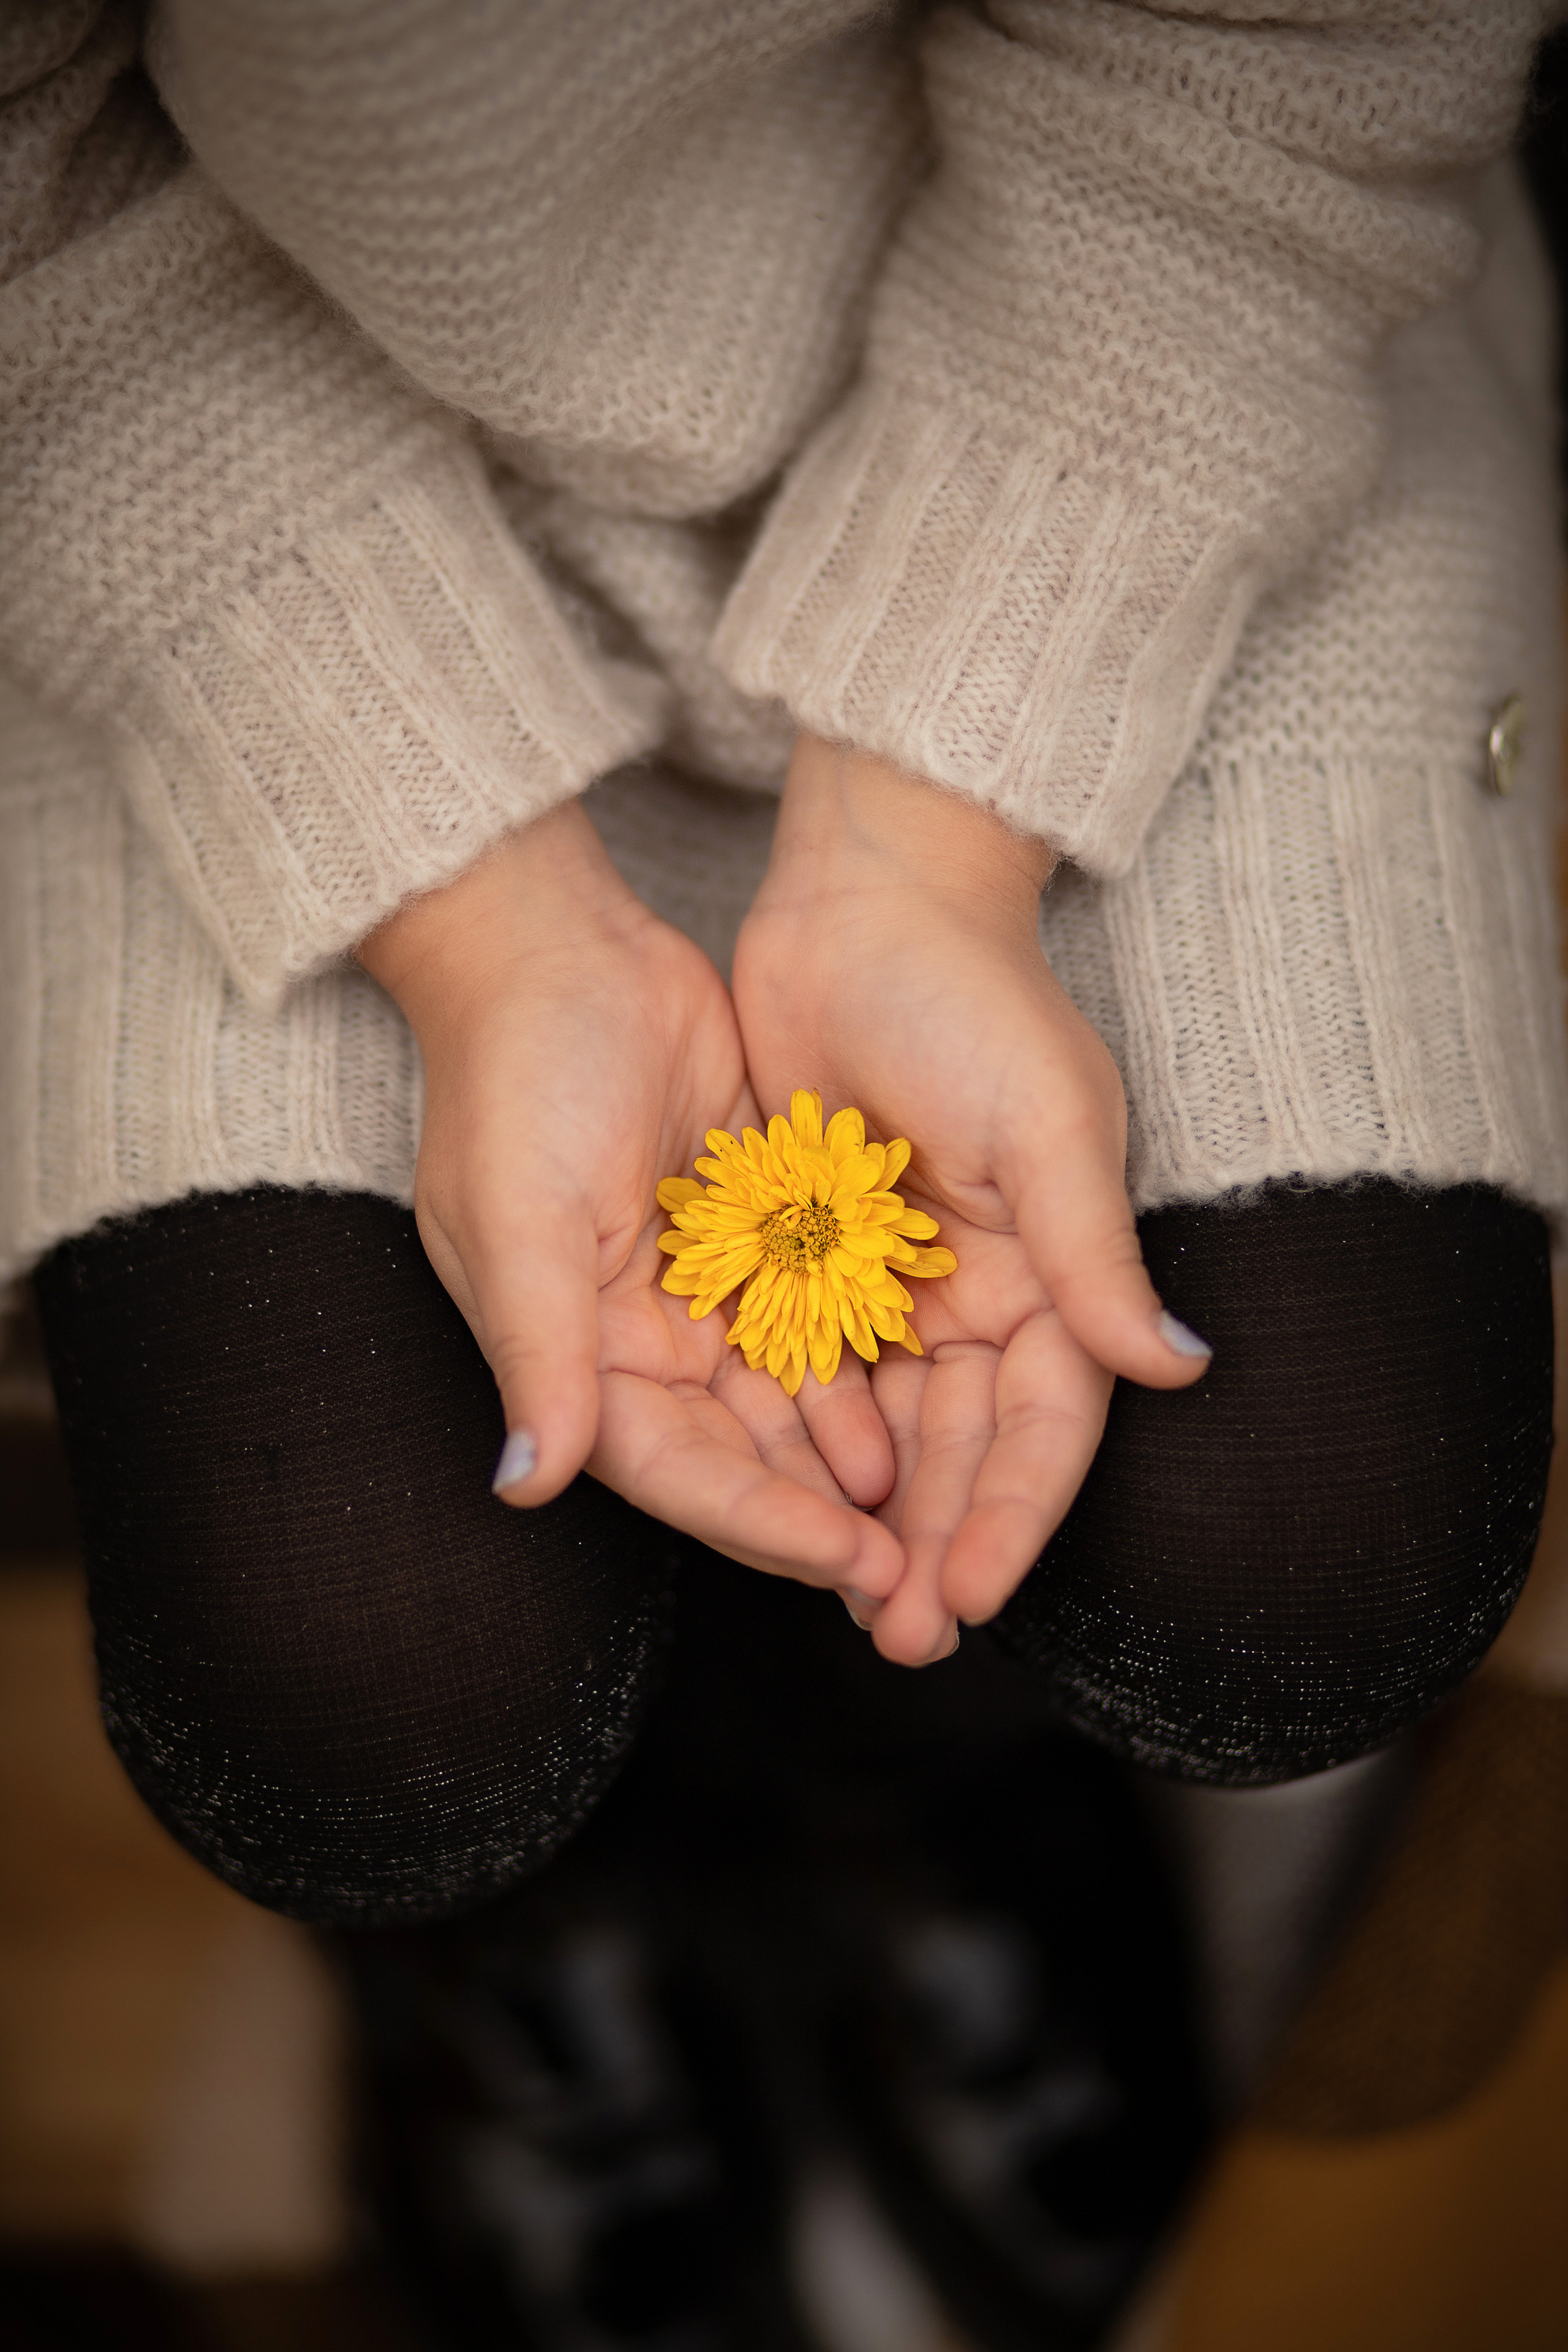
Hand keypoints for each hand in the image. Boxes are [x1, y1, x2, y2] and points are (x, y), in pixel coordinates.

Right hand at [356, 803, 901, 1598]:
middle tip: (917, 1589)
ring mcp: (703, 1294)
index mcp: (575, 1355)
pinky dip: (866, 1379)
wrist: (558, 948)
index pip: (677, 1471)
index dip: (762, 1523)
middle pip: (742, 1462)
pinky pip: (822, 1329)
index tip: (851, 1561)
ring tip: (940, 1527)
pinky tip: (927, 1420)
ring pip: (792, 1410)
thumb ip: (539, 1350)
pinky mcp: (759, 1237)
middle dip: (821, 1528)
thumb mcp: (521, 1217)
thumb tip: (528, 1480)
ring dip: (856, 1470)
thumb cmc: (517, 1076)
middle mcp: (639, 1344)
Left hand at [731, 736, 1210, 1663]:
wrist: (867, 900)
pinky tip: (790, 1501)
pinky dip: (813, 1439)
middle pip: (967, 1449)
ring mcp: (899, 1280)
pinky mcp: (819, 1256)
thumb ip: (1092, 1256)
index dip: (1013, 1515)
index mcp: (1053, 1273)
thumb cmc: (972, 999)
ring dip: (876, 1517)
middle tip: (900, 1638)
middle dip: (939, 1545)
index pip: (1045, 1424)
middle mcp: (985, 1291)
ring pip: (894, 1430)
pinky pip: (819, 1371)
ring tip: (845, 1601)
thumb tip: (1177, 1368)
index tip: (970, 1595)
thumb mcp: (1047, 1127)